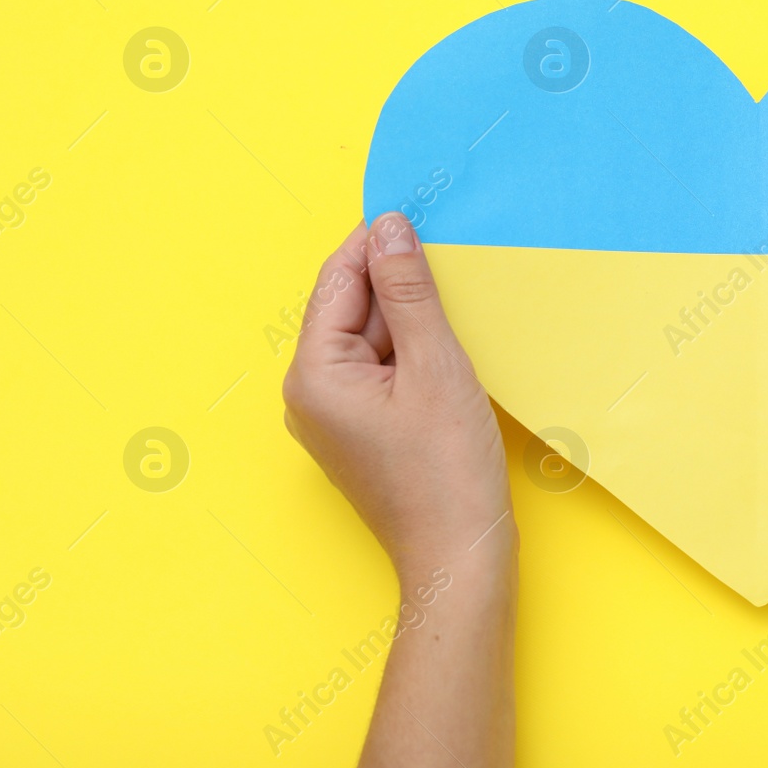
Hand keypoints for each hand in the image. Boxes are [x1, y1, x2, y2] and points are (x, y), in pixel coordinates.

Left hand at [282, 213, 515, 576]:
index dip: (378, 242)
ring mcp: (331, 416)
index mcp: (313, 373)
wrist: (459, 557)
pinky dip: (412, 353)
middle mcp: (308, 393)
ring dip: (410, 320)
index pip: (339, 280)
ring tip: (457, 317)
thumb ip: (409, 291)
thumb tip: (390, 227)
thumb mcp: (435, 365)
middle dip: (398, 283)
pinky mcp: (359, 431)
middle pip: (352, 307)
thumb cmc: (447, 471)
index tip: (419, 210)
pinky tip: (448, 355)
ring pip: (370, 338)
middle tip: (452, 261)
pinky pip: (380, 370)